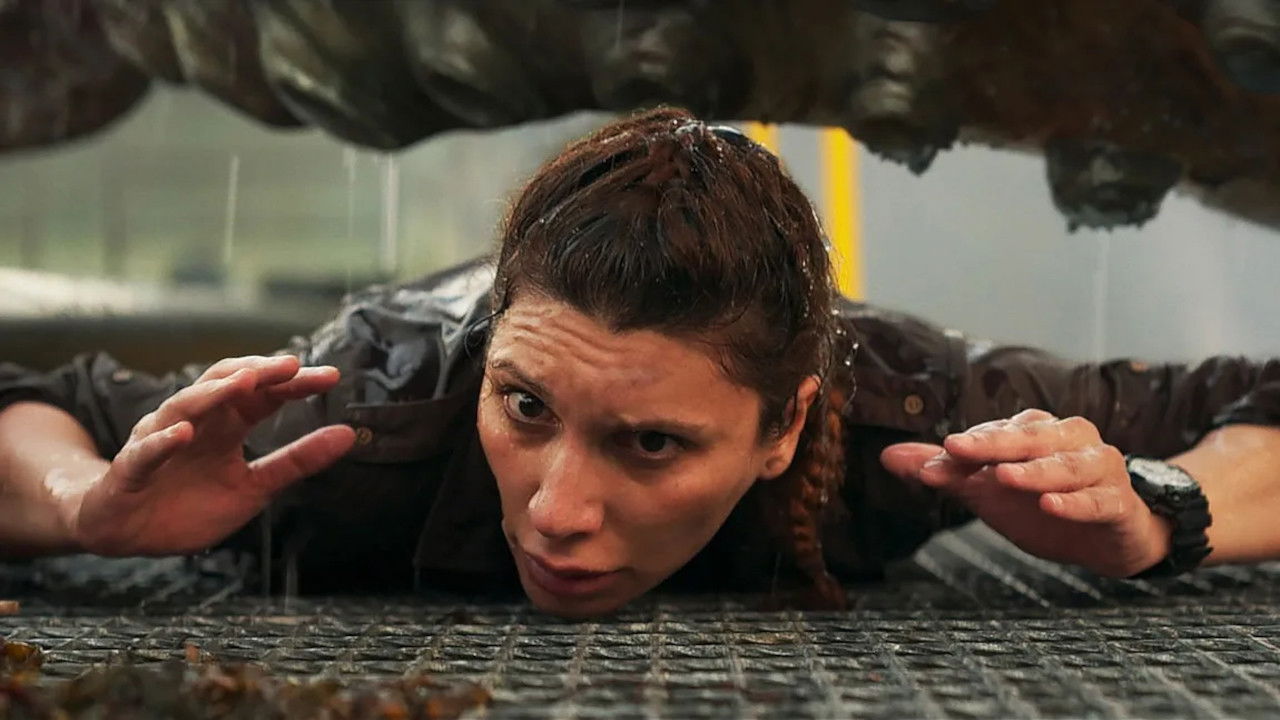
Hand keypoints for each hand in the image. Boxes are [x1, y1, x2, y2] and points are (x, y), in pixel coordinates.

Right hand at [73, 355, 355, 555]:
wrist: (129, 534)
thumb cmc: (191, 504)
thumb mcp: (255, 487)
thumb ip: (297, 461)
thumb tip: (348, 434)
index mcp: (226, 426)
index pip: (263, 395)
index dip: (294, 384)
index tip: (330, 376)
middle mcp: (194, 423)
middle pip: (226, 386)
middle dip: (258, 373)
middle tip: (292, 365)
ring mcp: (159, 441)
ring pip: (184, 407)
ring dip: (214, 393)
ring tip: (245, 382)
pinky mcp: (131, 470)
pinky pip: (146, 452)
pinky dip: (164, 441)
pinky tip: (184, 432)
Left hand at [880, 409, 1171, 576]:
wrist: (1106, 538)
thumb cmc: (1043, 503)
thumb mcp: (988, 490)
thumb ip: (944, 471)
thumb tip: (888, 456)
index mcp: (1035, 431)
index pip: (993, 435)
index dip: (962, 448)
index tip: (929, 463)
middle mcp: (1069, 440)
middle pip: (1029, 437)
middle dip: (991, 442)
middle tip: (954, 448)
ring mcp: (1097, 468)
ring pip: (1066, 465)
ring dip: (1034, 471)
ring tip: (1003, 476)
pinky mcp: (1117, 502)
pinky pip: (1098, 500)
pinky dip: (1076, 503)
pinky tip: (1051, 505)